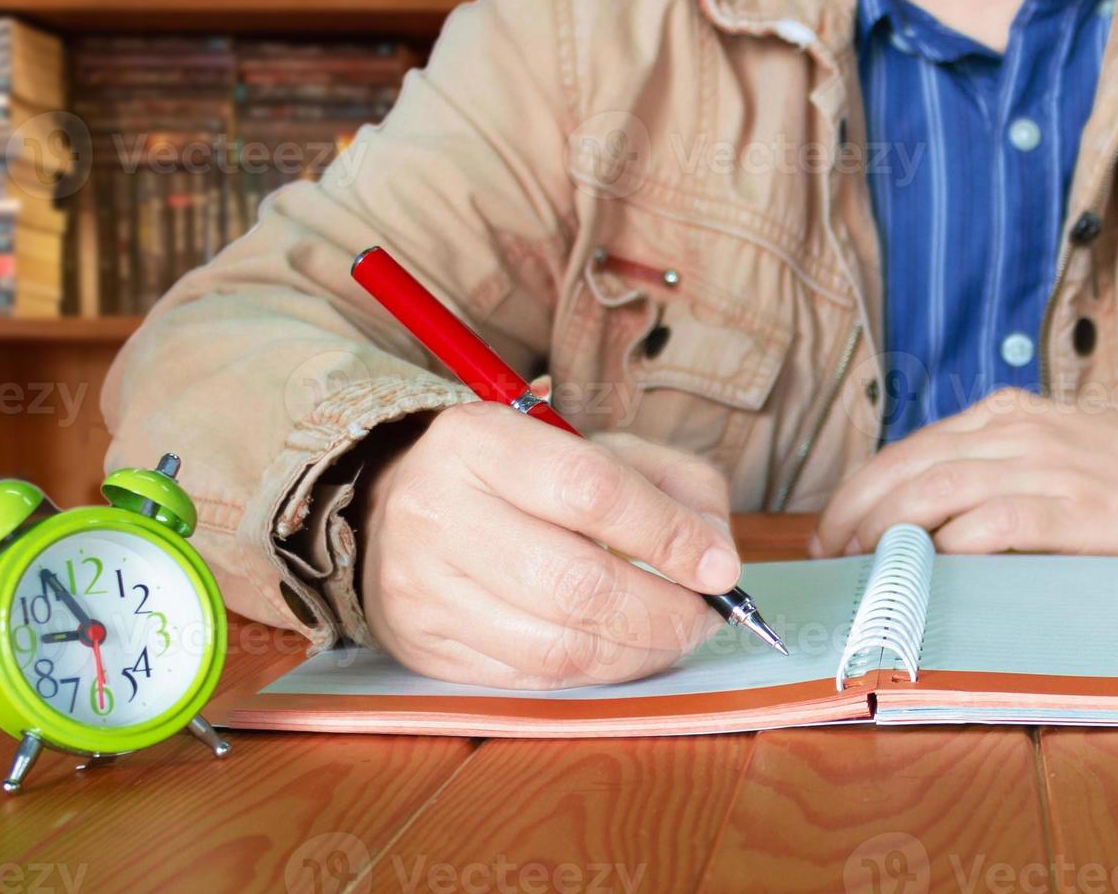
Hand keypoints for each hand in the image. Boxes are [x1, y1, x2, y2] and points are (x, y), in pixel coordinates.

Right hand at [358, 401, 739, 689]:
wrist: (398, 510)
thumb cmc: (521, 478)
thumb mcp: (596, 447)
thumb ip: (673, 485)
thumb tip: (717, 558)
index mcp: (479, 439)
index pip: (592, 490)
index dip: (669, 535)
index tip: (719, 568)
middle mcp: (437, 511)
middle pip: (577, 583)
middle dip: (663, 612)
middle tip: (704, 617)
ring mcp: (421, 587)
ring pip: (557, 647)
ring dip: (638, 653)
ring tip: (672, 636)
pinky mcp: (422, 646)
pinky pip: (532, 679)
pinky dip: (596, 674)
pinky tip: (622, 653)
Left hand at [810, 388, 1117, 556]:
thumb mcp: (1055, 449)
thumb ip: (996, 469)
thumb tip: (924, 521)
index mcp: (1006, 415)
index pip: (910, 448)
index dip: (859, 490)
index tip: (831, 530)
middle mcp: (1018, 432)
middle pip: (911, 466)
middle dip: (856, 512)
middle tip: (831, 555)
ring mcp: (1049, 467)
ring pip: (942, 488)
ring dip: (889, 528)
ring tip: (863, 564)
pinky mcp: (1080, 510)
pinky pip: (1002, 519)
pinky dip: (957, 541)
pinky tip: (932, 563)